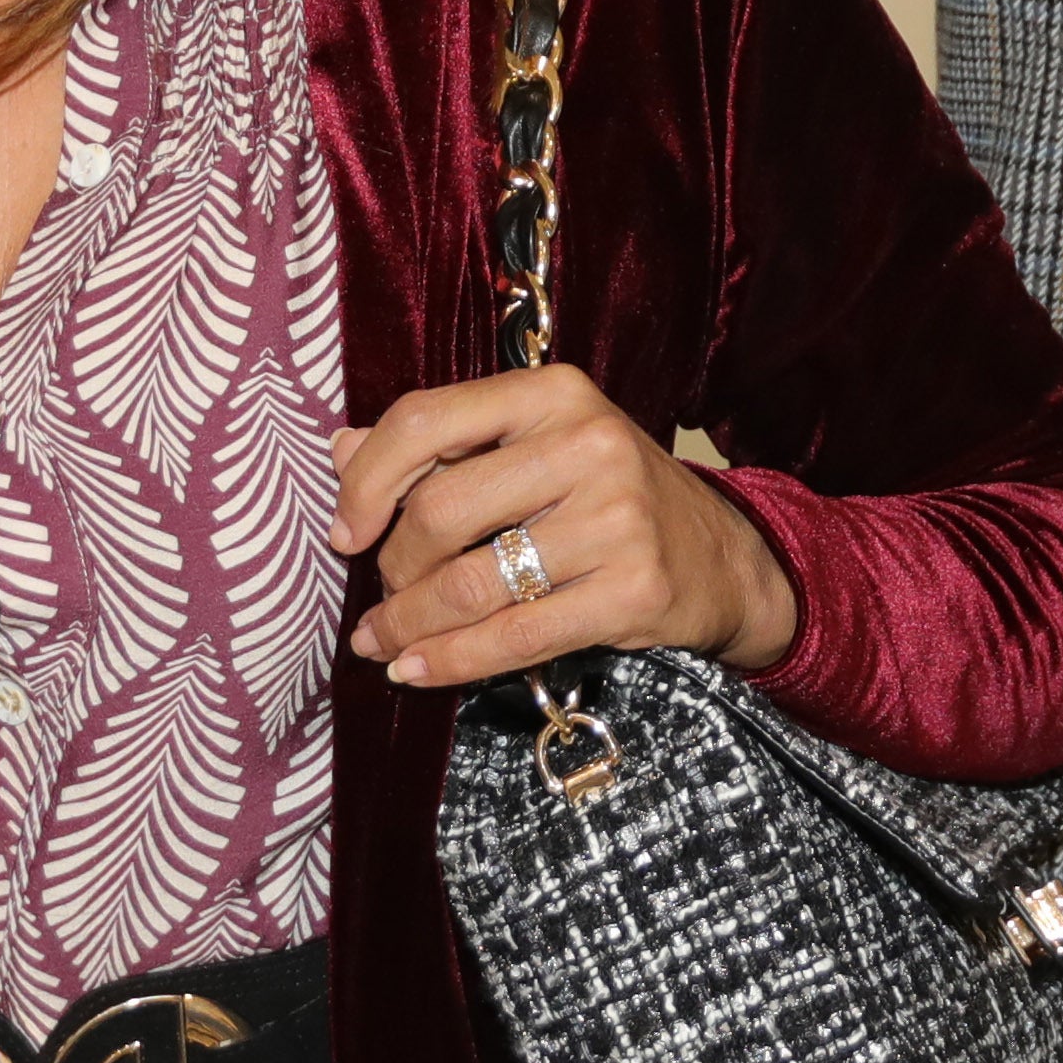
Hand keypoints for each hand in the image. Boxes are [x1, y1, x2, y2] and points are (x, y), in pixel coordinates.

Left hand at [335, 363, 803, 690]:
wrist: (722, 558)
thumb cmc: (609, 497)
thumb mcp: (535, 448)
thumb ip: (442, 446)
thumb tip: (340, 452)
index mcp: (553, 393)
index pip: (424, 420)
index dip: (366, 482)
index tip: (346, 532)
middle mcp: (589, 444)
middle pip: (440, 511)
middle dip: (394, 567)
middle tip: (387, 594)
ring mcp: (618, 519)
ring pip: (472, 584)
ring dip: (410, 624)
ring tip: (384, 643)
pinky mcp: (634, 592)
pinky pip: (515, 637)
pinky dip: (451, 661)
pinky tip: (419, 669)